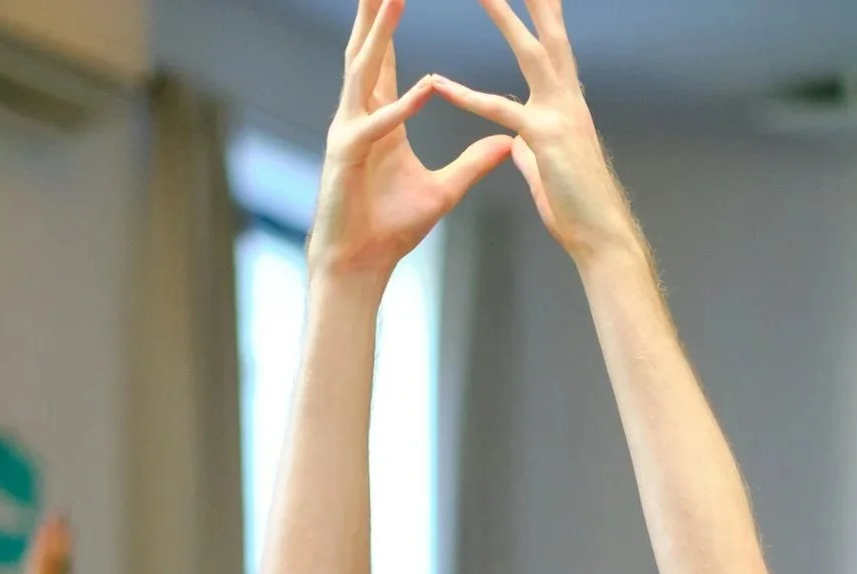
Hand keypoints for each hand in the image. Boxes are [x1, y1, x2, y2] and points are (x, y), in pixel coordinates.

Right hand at [310, 0, 515, 284]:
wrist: (360, 265)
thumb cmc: (390, 227)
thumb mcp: (444, 189)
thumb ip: (475, 161)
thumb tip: (508, 142)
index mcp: (380, 118)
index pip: (385, 58)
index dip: (390, 21)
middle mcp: (359, 116)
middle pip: (367, 51)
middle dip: (376, 10)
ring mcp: (349, 133)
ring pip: (364, 73)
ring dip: (381, 36)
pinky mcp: (347, 159)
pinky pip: (376, 127)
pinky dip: (399, 108)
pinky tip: (424, 88)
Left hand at [430, 0, 640, 266]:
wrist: (602, 237)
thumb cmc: (578, 208)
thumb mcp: (548, 169)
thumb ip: (529, 148)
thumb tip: (513, 143)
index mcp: (567, 102)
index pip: (552, 46)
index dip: (542, 14)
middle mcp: (567, 99)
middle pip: (549, 33)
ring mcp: (560, 115)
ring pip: (531, 53)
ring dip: (505, 17)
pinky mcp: (546, 140)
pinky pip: (500, 112)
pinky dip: (466, 97)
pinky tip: (438, 83)